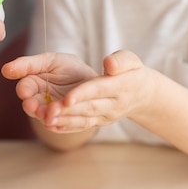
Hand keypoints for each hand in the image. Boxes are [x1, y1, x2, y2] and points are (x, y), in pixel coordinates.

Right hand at [2, 52, 97, 124]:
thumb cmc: (70, 69)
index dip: (24, 90)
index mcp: (33, 85)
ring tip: (50, 114)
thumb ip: (28, 65)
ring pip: (45, 118)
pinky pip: (60, 127)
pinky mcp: (64, 124)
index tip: (25, 92)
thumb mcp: (50, 61)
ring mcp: (51, 114)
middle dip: (33, 107)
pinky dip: (60, 125)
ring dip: (46, 116)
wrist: (95, 83)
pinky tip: (61, 123)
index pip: (25, 88)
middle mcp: (40, 102)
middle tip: (34, 108)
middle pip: (32, 107)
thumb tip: (5, 69)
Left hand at [3, 50, 150, 132]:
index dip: (83, 94)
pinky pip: (82, 126)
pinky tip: (50, 125)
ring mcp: (106, 116)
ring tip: (45, 119)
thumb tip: (109, 64)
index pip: (99, 89)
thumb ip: (121, 61)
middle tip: (47, 111)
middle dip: (67, 111)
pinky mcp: (99, 122)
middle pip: (88, 108)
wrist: (142, 95)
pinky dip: (66, 127)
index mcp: (122, 86)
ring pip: (83, 120)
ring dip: (63, 121)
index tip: (66, 98)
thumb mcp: (131, 61)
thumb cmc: (132, 72)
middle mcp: (114, 105)